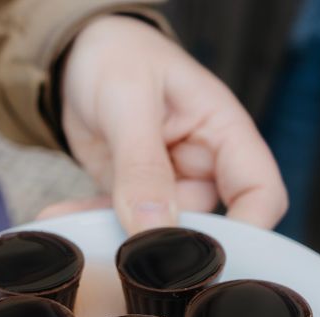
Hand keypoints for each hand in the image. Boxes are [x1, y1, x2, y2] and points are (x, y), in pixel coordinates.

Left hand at [40, 16, 286, 233]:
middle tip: (126, 252)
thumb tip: (155, 227)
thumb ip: (142, 166)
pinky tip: (58, 216)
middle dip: (169, 245)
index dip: (248, 231)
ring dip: (115, 234)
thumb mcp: (129, 101)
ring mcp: (170, 184)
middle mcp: (205, 165)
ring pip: (157, 231)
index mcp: (226, 132)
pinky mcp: (136, 195)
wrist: (80, 56)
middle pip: (209, 226)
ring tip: (69, 223)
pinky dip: (91, 222)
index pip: (261, 194)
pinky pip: (120, 222)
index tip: (211, 259)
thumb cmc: (118, 56)